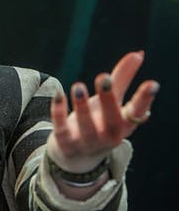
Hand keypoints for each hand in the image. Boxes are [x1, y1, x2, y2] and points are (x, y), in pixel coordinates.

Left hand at [47, 50, 158, 172]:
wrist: (76, 156)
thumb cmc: (99, 122)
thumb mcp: (112, 102)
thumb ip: (122, 79)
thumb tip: (138, 54)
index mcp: (123, 126)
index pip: (136, 113)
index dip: (144, 100)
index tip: (152, 84)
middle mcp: (108, 137)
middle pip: (112, 121)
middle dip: (108, 100)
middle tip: (104, 77)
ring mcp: (87, 143)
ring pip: (86, 128)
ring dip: (82, 106)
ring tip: (78, 85)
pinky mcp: (66, 144)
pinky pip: (62, 130)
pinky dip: (59, 113)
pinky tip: (59, 95)